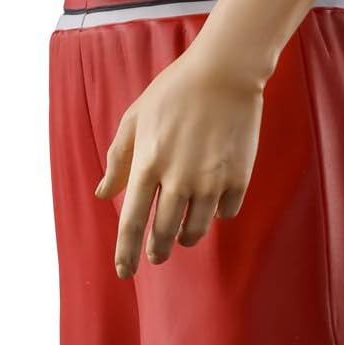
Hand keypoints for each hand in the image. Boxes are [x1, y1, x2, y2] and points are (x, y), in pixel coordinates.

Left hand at [95, 42, 264, 276]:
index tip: (125, 272)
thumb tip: (105, 194)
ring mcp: (211, 181)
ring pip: (196, 230)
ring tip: (182, 234)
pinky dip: (217, 213)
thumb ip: (118, 160)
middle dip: (157, 250)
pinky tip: (212, 203)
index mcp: (148, 165)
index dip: (127, 253)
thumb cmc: (173, 91)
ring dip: (185, 236)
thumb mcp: (135, 119)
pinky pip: (226, 212)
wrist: (225, 72)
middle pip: (164, 234)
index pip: (132, 223)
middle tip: (156, 255)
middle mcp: (179, 179)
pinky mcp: (239, 178)